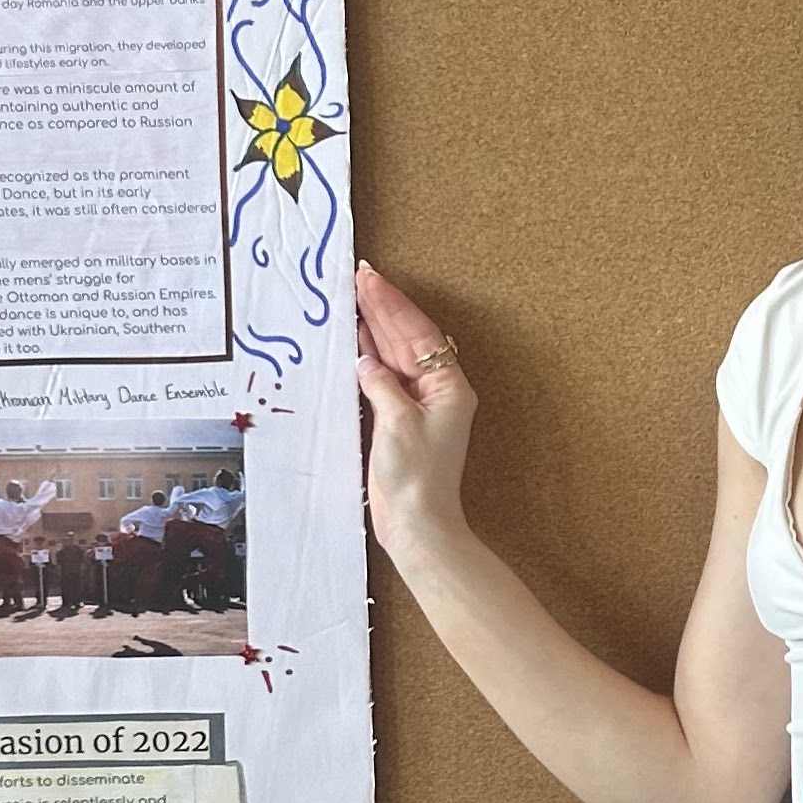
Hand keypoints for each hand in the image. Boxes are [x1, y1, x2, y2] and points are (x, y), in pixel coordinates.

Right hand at [354, 260, 476, 564]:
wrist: (417, 523)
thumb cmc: (416, 477)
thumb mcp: (397, 422)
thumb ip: (381, 385)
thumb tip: (366, 363)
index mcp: (448, 387)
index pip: (418, 334)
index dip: (393, 304)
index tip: (370, 279)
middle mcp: (437, 391)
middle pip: (408, 339)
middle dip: (383, 308)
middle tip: (358, 278)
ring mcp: (418, 406)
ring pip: (396, 356)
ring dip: (375, 328)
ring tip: (354, 298)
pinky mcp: (400, 422)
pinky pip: (385, 379)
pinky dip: (370, 359)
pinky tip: (357, 341)